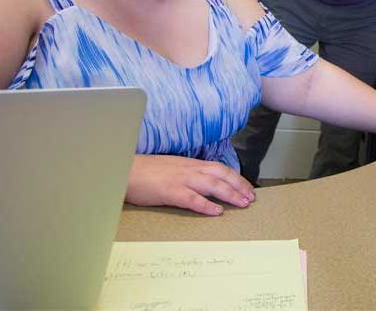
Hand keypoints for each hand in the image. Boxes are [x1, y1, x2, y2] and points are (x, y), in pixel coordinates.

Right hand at [126, 155, 255, 215]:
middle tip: (251, 198)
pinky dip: (206, 205)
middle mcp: (190, 169)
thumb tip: (205, 182)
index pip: (220, 169)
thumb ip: (189, 173)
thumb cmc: (147, 171)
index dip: (236, 178)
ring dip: (229, 194)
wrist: (124, 170)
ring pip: (212, 185)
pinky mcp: (170, 192)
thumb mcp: (173, 167)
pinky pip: (192, 199)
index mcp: (191, 164)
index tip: (247, 188)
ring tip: (242, 204)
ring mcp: (181, 180)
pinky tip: (216, 211)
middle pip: (222, 175)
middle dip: (239, 186)